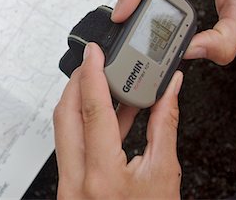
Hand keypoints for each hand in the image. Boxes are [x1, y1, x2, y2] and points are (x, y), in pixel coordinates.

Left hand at [53, 43, 182, 198]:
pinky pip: (73, 142)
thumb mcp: (165, 174)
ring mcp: (68, 182)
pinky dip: (88, 122)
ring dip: (82, 100)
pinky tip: (111, 111)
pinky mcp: (69, 182)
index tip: (94, 52)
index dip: (92, 74)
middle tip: (96, 63)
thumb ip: (165, 125)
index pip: (91, 110)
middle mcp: (76, 179)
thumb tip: (170, 90)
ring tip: (107, 82)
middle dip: (78, 82)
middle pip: (66, 113)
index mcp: (102, 176)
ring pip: (65, 127)